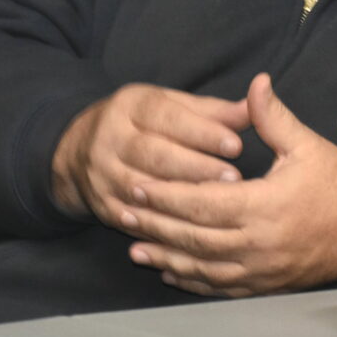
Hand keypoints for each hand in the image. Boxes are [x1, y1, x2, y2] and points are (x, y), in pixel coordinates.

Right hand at [50, 84, 249, 227]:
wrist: (80, 150)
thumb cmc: (144, 123)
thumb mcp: (173, 106)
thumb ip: (214, 111)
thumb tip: (255, 106)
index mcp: (132, 105)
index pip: (167, 116)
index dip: (202, 132)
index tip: (236, 145)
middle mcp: (111, 137)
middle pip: (154, 154)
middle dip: (196, 168)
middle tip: (235, 180)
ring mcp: (101, 173)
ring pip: (143, 188)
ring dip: (181, 199)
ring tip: (220, 206)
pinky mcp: (101, 204)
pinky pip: (133, 218)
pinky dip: (161, 225)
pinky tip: (191, 231)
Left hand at [125, 73, 336, 297]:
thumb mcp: (305, 145)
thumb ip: (272, 116)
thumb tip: (257, 82)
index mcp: (263, 206)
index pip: (201, 202)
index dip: (167, 195)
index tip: (139, 185)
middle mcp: (257, 243)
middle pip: (193, 236)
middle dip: (155, 223)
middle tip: (124, 211)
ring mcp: (260, 269)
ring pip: (201, 265)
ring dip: (165, 255)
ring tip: (134, 245)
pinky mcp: (264, 284)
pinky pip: (219, 285)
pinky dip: (191, 279)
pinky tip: (170, 270)